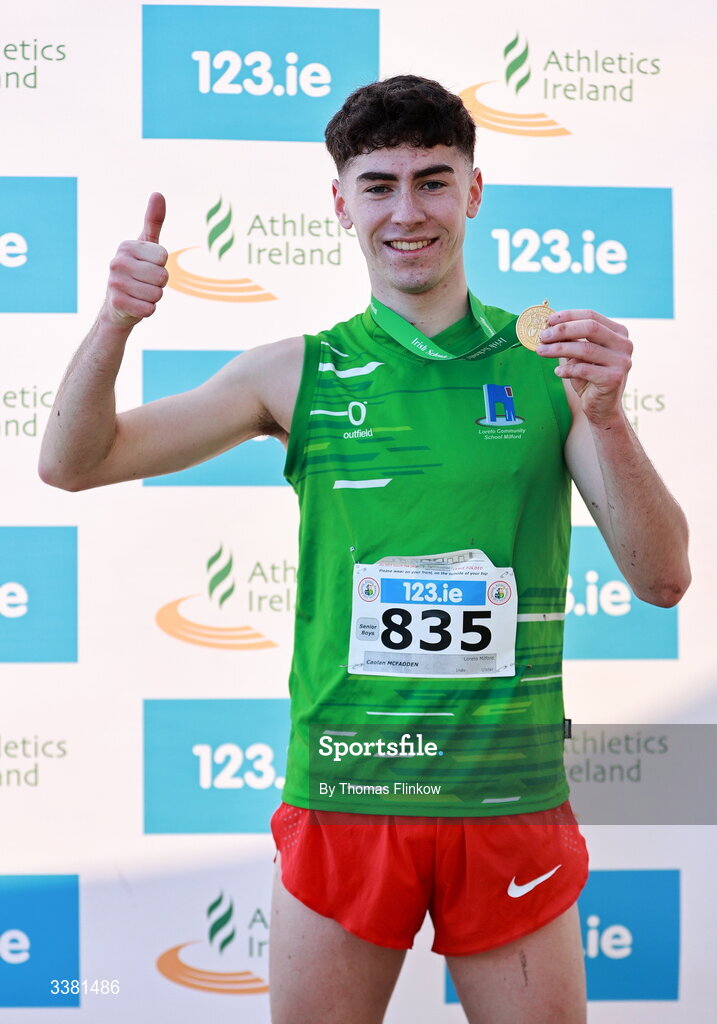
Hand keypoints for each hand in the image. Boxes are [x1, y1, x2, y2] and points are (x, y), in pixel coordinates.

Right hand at [105, 192, 167, 327]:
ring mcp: (115, 283)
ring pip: (157, 294)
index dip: (161, 265)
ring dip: (154, 297)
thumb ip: (153, 221)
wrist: (117, 304)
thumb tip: (158, 194)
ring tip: (140, 294)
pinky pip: (150, 309)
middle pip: (162, 276)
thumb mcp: (146, 245)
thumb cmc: (137, 271)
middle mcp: (117, 262)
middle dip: (159, 283)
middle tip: (145, 283)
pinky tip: (136, 305)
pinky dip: (147, 310)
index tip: (148, 266)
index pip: (164, 257)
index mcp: (126, 246)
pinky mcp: (118, 303)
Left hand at [536, 309, 632, 424]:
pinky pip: (584, 369)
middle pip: (590, 328)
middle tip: (542, 336)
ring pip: (585, 349)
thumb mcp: (580, 355)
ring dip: (559, 349)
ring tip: (541, 351)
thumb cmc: (589, 378)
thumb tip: (549, 326)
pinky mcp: (614, 379)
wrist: (602, 408)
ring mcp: (622, 362)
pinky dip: (567, 369)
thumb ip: (571, 340)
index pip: (591, 316)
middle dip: (562, 330)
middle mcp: (624, 345)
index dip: (568, 316)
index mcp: (618, 333)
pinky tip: (558, 371)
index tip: (548, 320)